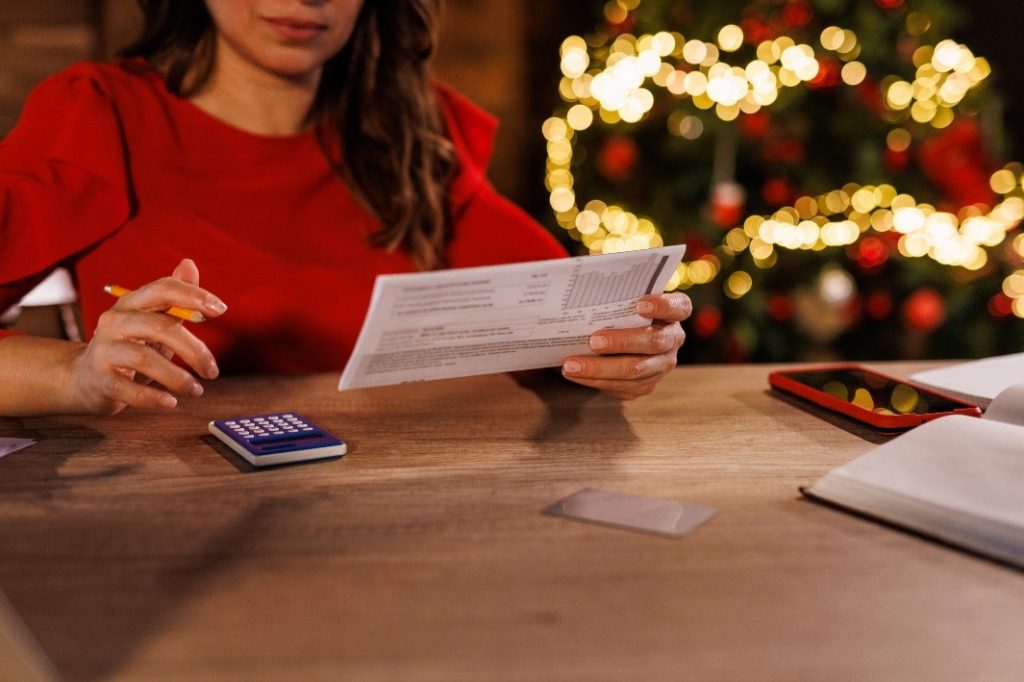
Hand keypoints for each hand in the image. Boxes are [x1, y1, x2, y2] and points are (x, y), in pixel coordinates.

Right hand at [68, 258, 226, 413]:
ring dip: (177, 377)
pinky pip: (128, 388)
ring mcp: (104, 350)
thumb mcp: (154, 319)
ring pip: (144, 358)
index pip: (163, 289)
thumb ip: (175, 297)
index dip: (193, 295)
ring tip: (197, 390)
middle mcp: (114, 321)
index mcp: (131, 303)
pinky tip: (172, 402)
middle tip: (213, 371)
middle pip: (159, 327)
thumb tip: (190, 264)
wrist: (88, 378)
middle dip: (194, 349)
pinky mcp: (100, 380)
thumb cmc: (133, 345)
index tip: (222, 309)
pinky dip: (152, 397)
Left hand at [560, 292, 691, 399]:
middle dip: (622, 342)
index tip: (640, 304)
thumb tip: (580, 292)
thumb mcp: (621, 301)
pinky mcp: (646, 385)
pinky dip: (595, 380)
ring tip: (571, 365)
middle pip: (654, 343)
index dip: (663, 306)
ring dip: (600, 369)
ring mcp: (661, 366)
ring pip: (635, 371)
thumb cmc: (618, 312)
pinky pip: (622, 387)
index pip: (678, 307)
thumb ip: (615, 297)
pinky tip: (574, 374)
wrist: (617, 341)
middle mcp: (672, 340)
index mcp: (673, 313)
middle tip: (593, 341)